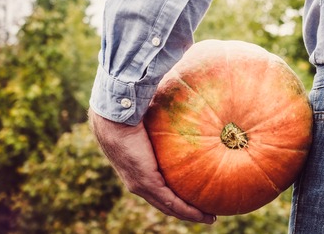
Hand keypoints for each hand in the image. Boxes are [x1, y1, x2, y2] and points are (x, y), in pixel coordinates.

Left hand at [88, 108, 215, 223]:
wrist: (115, 118)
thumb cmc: (131, 114)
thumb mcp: (153, 123)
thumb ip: (166, 122)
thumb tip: (182, 105)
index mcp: (137, 170)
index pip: (157, 189)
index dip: (173, 196)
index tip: (191, 197)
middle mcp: (138, 182)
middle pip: (164, 203)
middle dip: (184, 211)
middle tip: (204, 213)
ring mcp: (141, 185)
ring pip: (169, 207)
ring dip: (189, 214)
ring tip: (209, 218)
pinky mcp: (147, 183)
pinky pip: (171, 202)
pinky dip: (188, 211)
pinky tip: (203, 214)